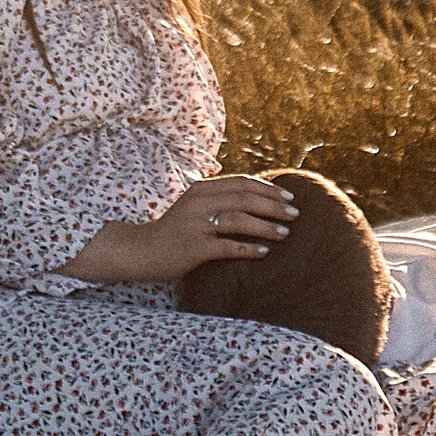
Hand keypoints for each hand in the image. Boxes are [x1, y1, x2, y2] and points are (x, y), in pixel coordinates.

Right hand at [60, 175, 296, 285]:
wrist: (141, 251)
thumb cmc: (173, 231)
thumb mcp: (194, 207)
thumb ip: (218, 200)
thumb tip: (258, 199)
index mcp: (200, 190)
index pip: (241, 183)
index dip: (267, 189)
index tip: (288, 197)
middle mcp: (198, 203)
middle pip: (244, 198)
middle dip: (273, 206)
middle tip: (295, 215)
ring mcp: (195, 225)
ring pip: (239, 220)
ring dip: (266, 226)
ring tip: (286, 234)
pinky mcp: (193, 248)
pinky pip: (227, 247)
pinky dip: (248, 248)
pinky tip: (264, 252)